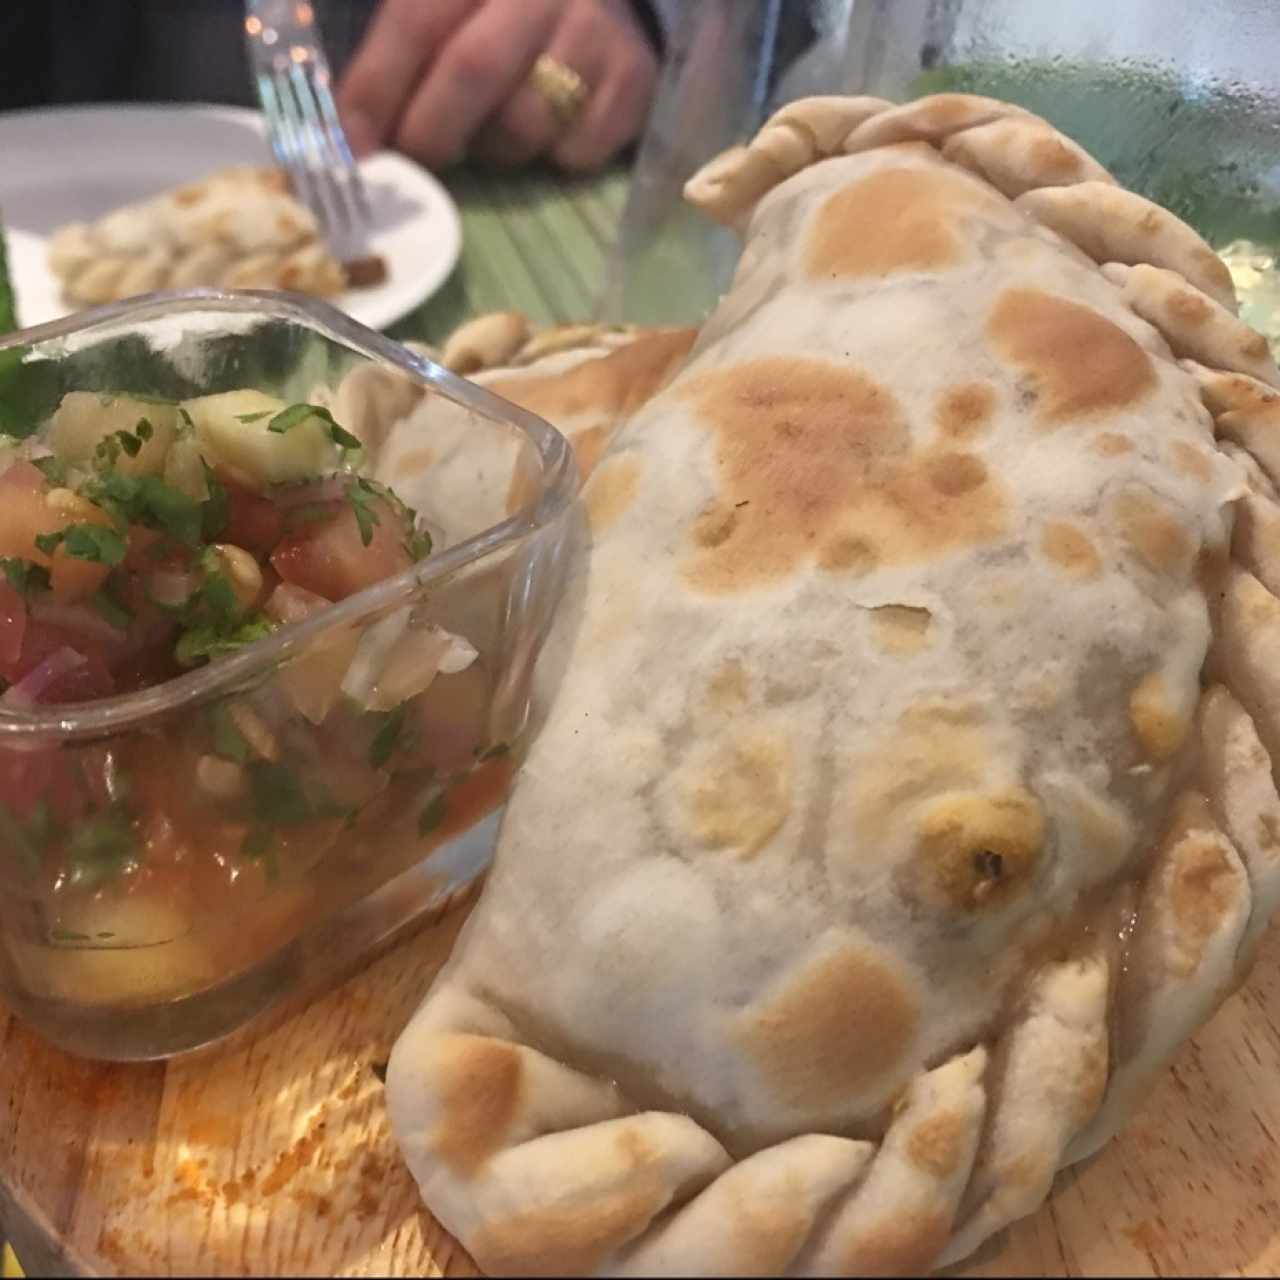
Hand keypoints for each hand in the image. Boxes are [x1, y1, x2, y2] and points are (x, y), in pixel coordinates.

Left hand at [337, 0, 658, 171]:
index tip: (351, 146)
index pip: (415, 21)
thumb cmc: (506, 9)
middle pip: (474, 71)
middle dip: (432, 132)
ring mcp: (594, 33)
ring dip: (496, 150)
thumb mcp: (448, 7)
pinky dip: (554, 158)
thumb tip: (339, 123)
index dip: (376, 88)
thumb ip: (394, 48)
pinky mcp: (634, 81)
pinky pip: (577, 151)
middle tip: (416, 162)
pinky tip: (551, 132)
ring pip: (526, 122)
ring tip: (493, 134)